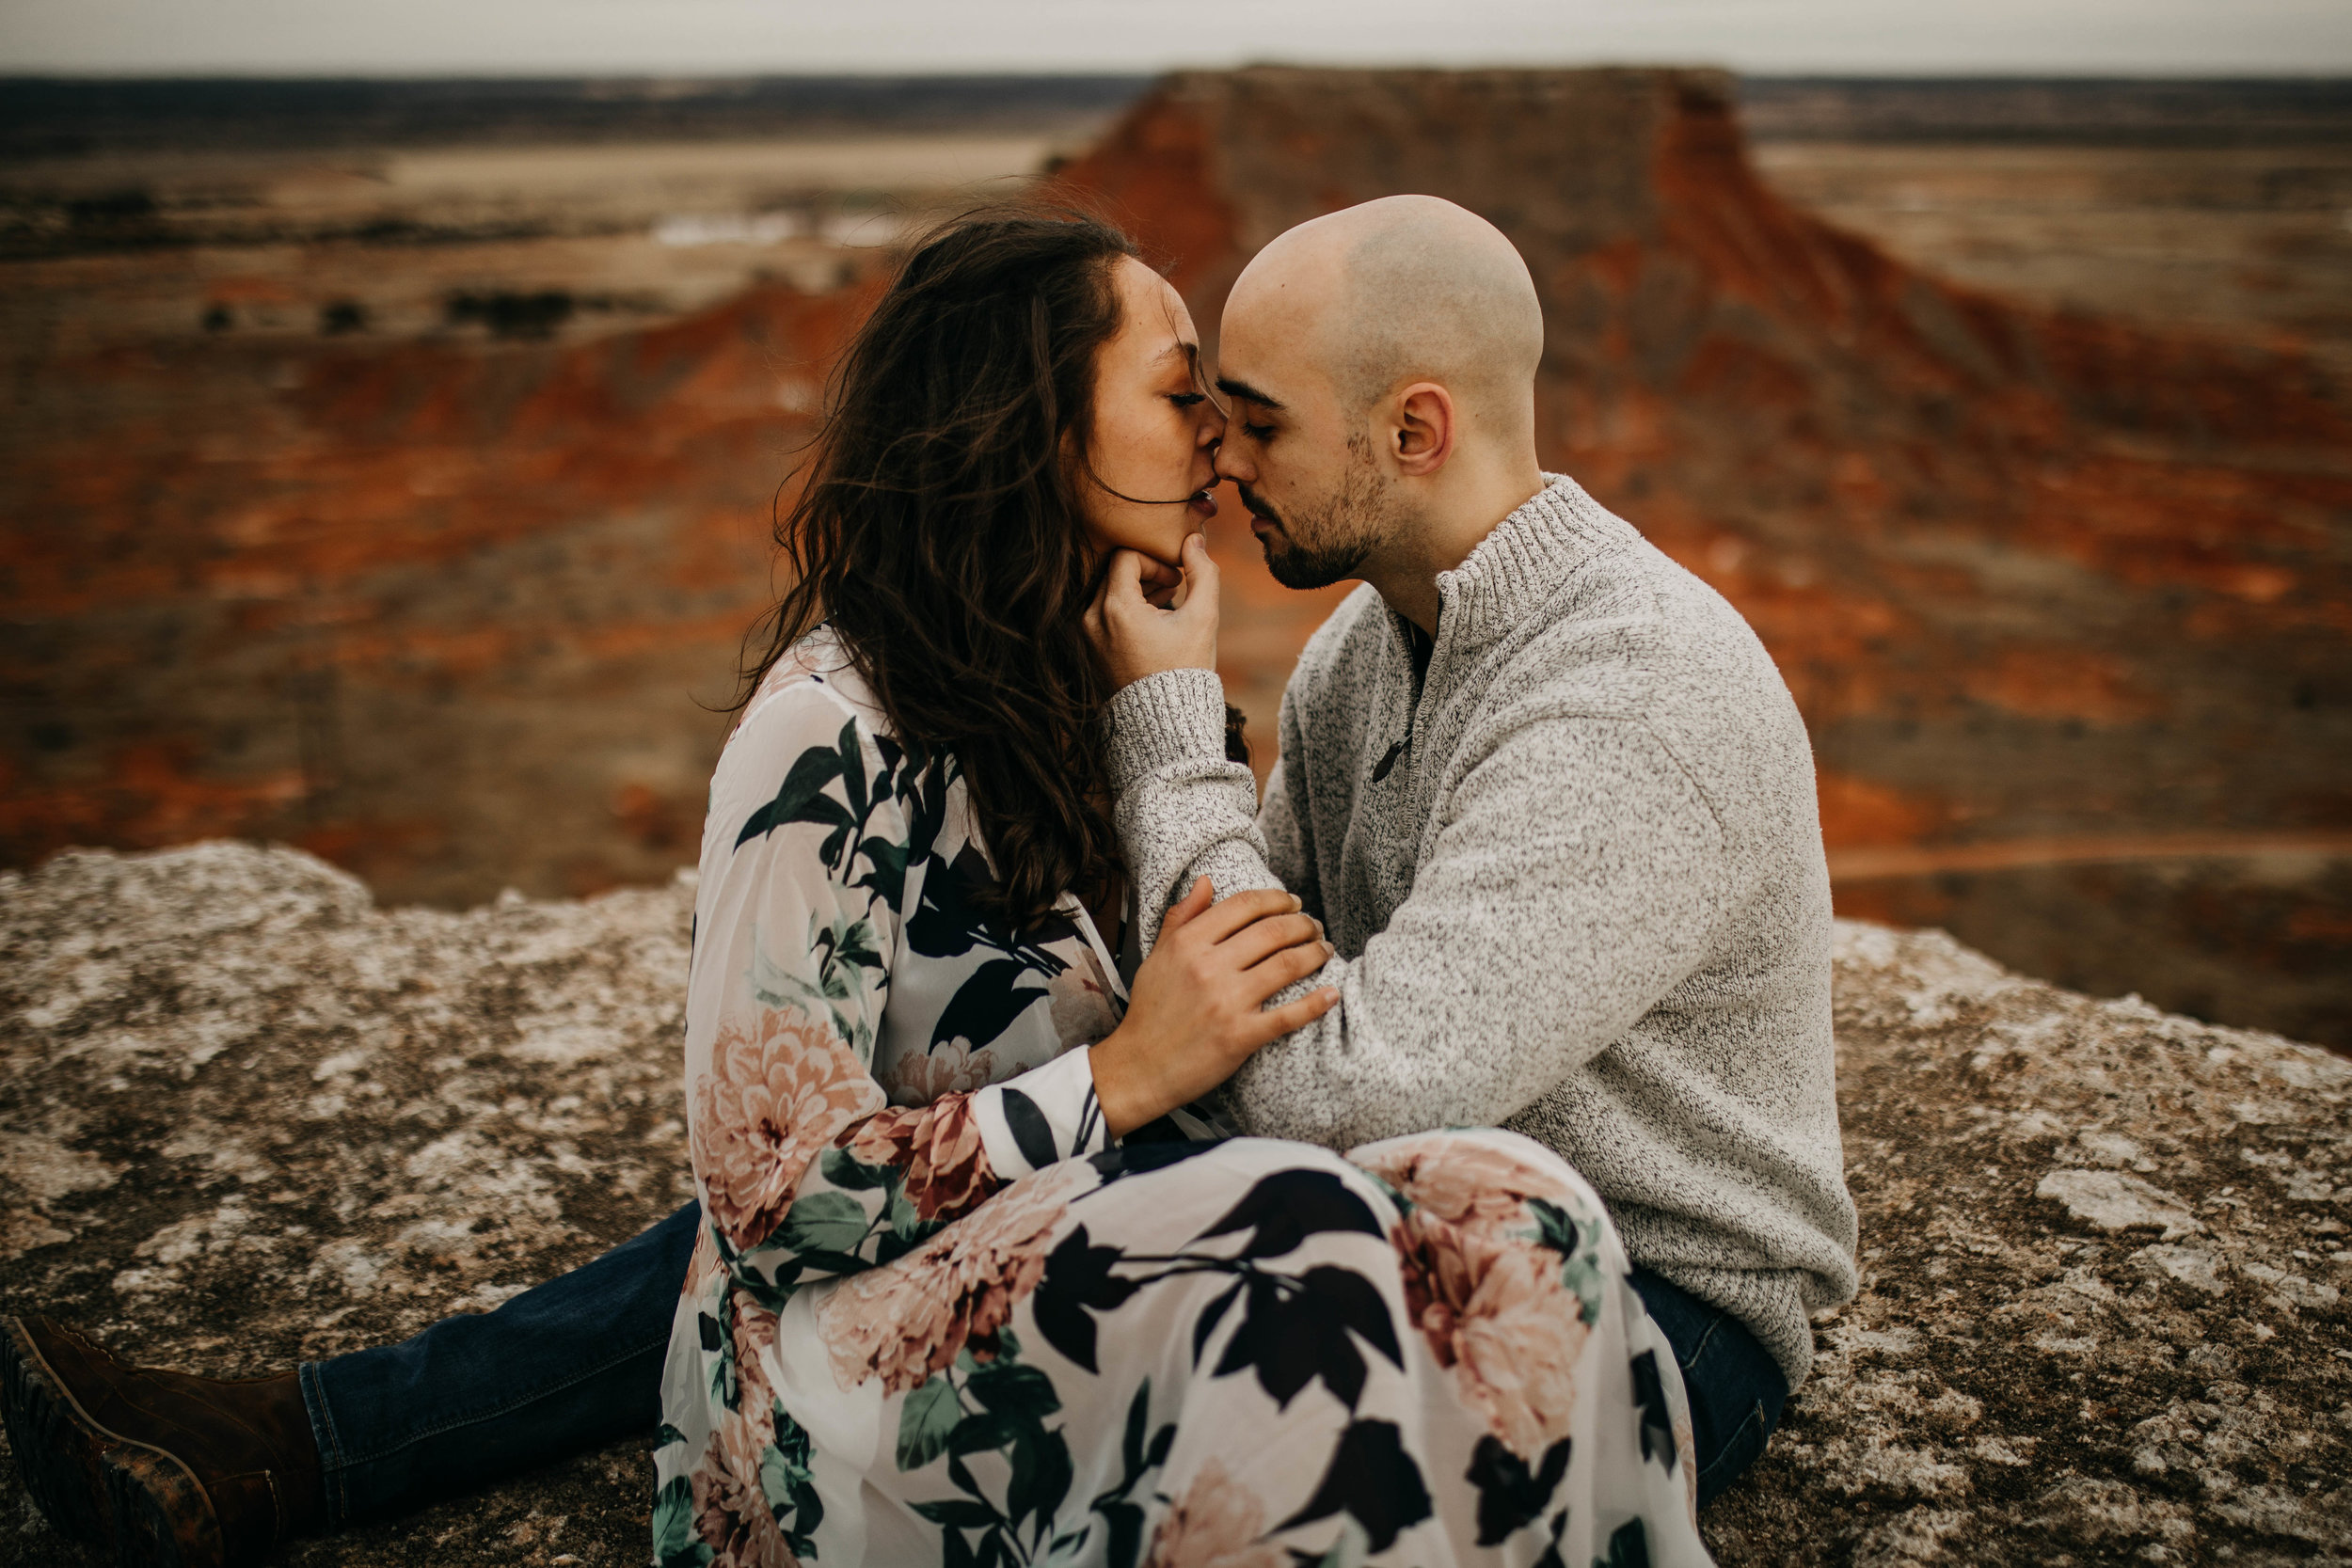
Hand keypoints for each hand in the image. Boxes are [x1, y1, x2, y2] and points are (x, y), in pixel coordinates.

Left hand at [1086, 533, 1219, 690]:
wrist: (1165, 721)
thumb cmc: (1185, 669)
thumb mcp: (1203, 617)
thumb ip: (1203, 572)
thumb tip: (1195, 538)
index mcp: (1115, 608)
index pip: (1126, 556)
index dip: (1155, 560)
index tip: (1177, 579)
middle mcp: (1092, 619)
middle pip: (1115, 572)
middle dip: (1147, 573)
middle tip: (1175, 587)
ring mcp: (1087, 635)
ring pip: (1109, 590)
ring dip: (1138, 589)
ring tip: (1168, 602)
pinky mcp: (1089, 647)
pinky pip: (1104, 612)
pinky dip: (1127, 607)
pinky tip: (1153, 620)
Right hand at [1088, 878, 1337, 1137]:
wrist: (1139, 1067)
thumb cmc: (1150, 1011)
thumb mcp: (1157, 956)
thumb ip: (1181, 916)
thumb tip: (1206, 881)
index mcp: (1188, 943)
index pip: (1244, 905)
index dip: (1277, 899)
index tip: (1293, 903)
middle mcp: (1208, 967)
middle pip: (1273, 931)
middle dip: (1304, 924)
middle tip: (1315, 927)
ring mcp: (1226, 1002)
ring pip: (1287, 965)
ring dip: (1316, 954)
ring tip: (1325, 951)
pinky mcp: (1240, 1036)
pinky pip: (1289, 1015)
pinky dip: (1316, 1003)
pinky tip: (1332, 994)